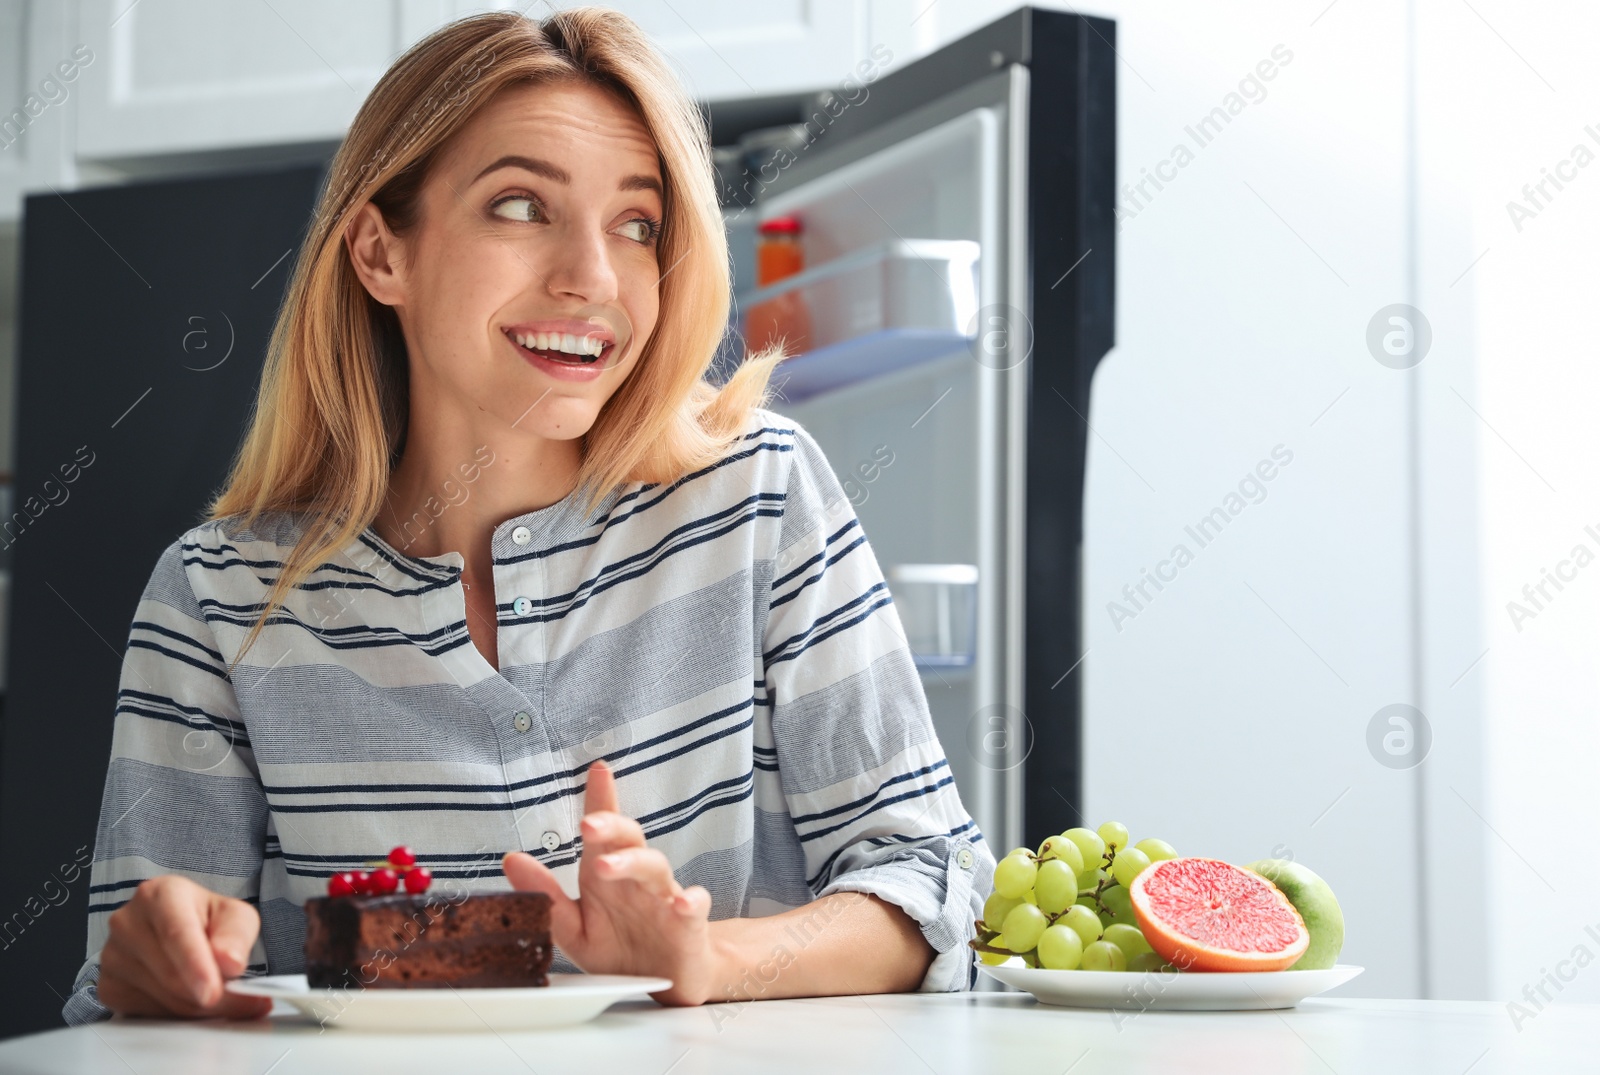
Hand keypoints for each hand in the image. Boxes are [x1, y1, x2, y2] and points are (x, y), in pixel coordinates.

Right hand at [96, 875, 270, 1018]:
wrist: (178, 930)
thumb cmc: (207, 920)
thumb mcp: (235, 916)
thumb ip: (237, 935)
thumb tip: (229, 963)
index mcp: (159, 895)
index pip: (176, 933)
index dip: (195, 965)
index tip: (212, 993)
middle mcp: (126, 922)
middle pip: (171, 974)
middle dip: (212, 997)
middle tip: (243, 1002)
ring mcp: (111, 957)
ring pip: (162, 999)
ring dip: (197, 1008)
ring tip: (218, 993)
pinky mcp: (107, 987)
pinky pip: (147, 1014)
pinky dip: (176, 1016)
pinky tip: (188, 996)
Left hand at [502, 759, 717, 1004]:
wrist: (665, 983)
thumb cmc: (620, 949)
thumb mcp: (575, 929)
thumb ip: (547, 897)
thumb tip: (511, 859)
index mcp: (607, 876)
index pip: (604, 830)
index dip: (601, 799)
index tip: (598, 770)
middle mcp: (636, 880)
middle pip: (629, 839)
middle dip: (610, 826)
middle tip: (587, 825)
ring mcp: (663, 900)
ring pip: (655, 867)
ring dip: (633, 862)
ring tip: (607, 866)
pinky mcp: (687, 927)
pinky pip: (695, 908)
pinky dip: (692, 902)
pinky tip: (683, 904)